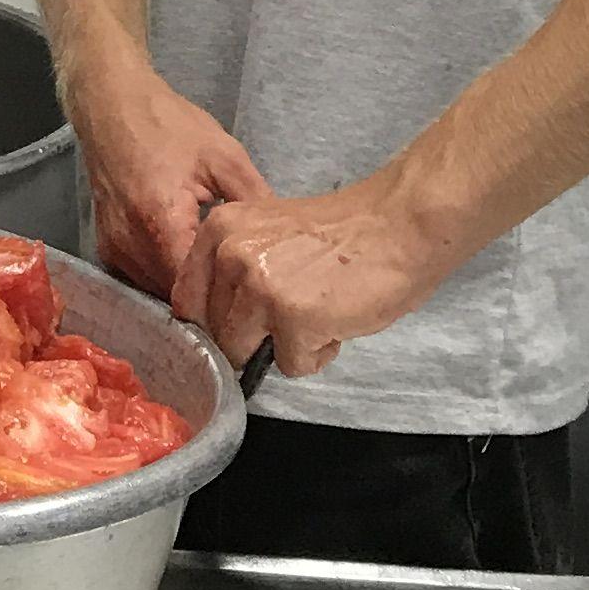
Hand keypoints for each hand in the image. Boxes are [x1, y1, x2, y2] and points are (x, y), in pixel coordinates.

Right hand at [62, 56, 262, 299]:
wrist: (111, 105)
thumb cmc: (168, 125)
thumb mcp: (224, 156)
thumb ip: (255, 200)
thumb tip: (282, 240)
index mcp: (161, 224)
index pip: (195, 289)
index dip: (225, 298)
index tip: (252, 296)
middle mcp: (131, 246)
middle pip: (176, 295)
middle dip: (208, 295)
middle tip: (242, 286)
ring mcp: (114, 249)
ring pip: (157, 290)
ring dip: (186, 286)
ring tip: (218, 272)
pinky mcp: (107, 247)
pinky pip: (141, 276)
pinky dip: (165, 274)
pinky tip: (188, 257)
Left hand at [175, 166, 456, 382]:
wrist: (400, 224)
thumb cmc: (344, 233)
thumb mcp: (268, 235)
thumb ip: (236, 268)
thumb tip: (217, 323)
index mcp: (219, 230)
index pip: (188, 300)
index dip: (215, 323)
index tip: (239, 327)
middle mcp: (230, 256)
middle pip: (217, 332)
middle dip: (255, 336)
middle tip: (297, 310)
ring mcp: (259, 289)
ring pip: (246, 352)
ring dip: (285, 346)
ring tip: (319, 314)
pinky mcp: (292, 319)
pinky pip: (291, 365)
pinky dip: (316, 354)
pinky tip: (337, 320)